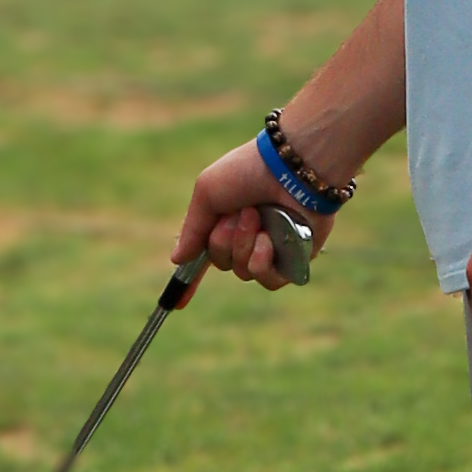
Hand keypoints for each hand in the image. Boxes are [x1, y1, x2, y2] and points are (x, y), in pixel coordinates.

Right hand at [175, 136, 304, 291]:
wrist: (291, 167)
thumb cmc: (248, 171)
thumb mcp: (207, 193)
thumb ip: (192, 229)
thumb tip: (177, 260)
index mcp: (227, 220)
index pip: (207, 255)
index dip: (192, 280)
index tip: (178, 304)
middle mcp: (249, 236)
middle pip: (222, 263)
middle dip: (223, 241)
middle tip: (239, 213)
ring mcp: (273, 249)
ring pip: (243, 273)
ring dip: (243, 246)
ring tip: (256, 217)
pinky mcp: (294, 259)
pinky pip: (267, 280)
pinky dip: (262, 260)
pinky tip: (269, 239)